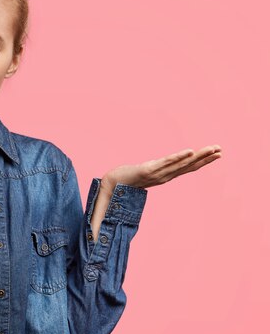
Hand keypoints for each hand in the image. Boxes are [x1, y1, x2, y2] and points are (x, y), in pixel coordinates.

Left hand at [101, 144, 222, 189]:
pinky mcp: (148, 171)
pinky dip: (179, 157)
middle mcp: (164, 176)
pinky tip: (191, 151)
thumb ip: (152, 172)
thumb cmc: (125, 181)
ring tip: (212, 149)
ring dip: (198, 156)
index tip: (217, 154)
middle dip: (206, 158)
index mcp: (165, 176)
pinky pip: (166, 163)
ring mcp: (157, 174)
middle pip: (189, 166)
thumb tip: (161, 171)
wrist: (110, 184)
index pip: (187, 168)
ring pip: (181, 164)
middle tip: (221, 150)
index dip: (202, 162)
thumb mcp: (142, 175)